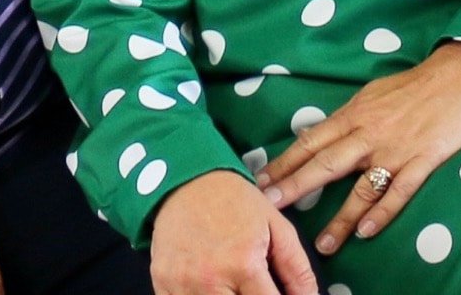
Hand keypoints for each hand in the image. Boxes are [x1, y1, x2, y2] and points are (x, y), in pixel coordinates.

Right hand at [150, 169, 320, 294]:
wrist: (185, 176)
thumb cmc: (233, 200)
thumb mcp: (275, 225)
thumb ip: (297, 269)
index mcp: (243, 263)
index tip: (276, 294)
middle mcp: (210, 279)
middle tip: (252, 287)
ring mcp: (182, 285)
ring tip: (233, 285)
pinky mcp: (162, 283)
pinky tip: (211, 286)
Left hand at [258, 42, 460, 257]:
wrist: (456, 78)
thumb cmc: (411, 86)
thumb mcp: (370, 95)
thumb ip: (347, 118)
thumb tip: (321, 135)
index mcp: (353, 115)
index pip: (310, 141)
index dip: (285, 161)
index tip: (260, 178)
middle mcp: (367, 133)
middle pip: (325, 163)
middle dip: (295, 185)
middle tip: (270, 204)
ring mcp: (394, 150)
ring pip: (360, 188)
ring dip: (340, 218)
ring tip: (322, 243)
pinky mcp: (423, 162)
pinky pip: (399, 192)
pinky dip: (382, 213)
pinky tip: (366, 232)